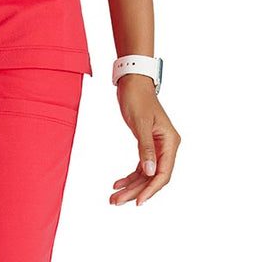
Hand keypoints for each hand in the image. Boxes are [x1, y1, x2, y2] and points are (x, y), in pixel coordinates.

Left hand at [110, 74, 180, 205]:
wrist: (132, 81)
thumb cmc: (137, 97)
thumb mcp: (140, 122)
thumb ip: (145, 148)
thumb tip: (150, 173)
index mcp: (170, 142)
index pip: (164, 173)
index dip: (151, 190)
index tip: (138, 202)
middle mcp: (167, 147)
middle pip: (153, 177)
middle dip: (136, 191)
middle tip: (116, 201)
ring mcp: (158, 147)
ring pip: (146, 174)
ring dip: (131, 186)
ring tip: (113, 198)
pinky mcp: (147, 145)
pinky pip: (141, 166)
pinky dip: (130, 176)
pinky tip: (118, 183)